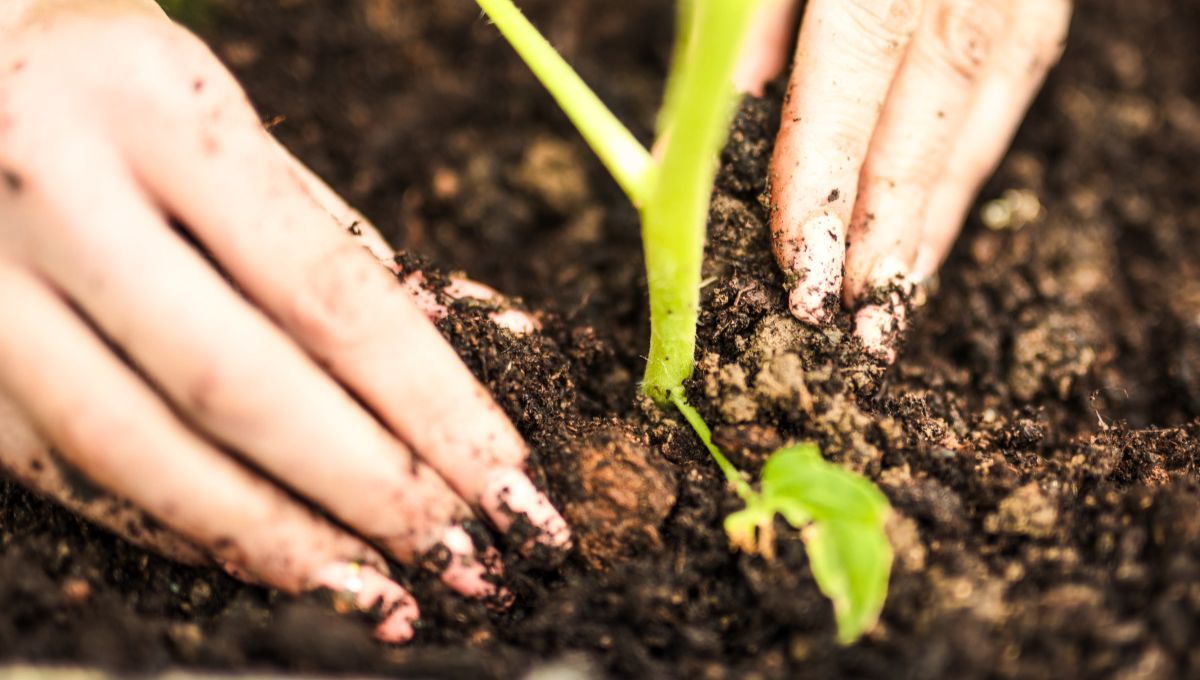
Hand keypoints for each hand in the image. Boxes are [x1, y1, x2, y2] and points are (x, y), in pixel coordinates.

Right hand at [0, 1, 567, 641]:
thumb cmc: (128, 100)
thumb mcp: (238, 130)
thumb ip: (338, 244)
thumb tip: (475, 350)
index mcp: (159, 109)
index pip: (330, 293)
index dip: (434, 408)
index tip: (510, 484)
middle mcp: (54, 189)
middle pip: (241, 387)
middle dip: (372, 493)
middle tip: (466, 560)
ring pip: (141, 452)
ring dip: (279, 544)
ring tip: (383, 597)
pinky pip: (72, 472)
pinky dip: (183, 530)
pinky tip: (270, 562)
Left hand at [736, 0, 1071, 360]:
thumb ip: (754, 30)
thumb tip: (707, 143)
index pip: (851, 86)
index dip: (825, 189)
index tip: (801, 274)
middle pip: (928, 132)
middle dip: (882, 240)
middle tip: (854, 332)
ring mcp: (1022, 1)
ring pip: (976, 136)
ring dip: (926, 229)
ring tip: (887, 307)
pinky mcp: (1040, 15)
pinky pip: (1003, 110)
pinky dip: (958, 180)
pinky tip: (924, 237)